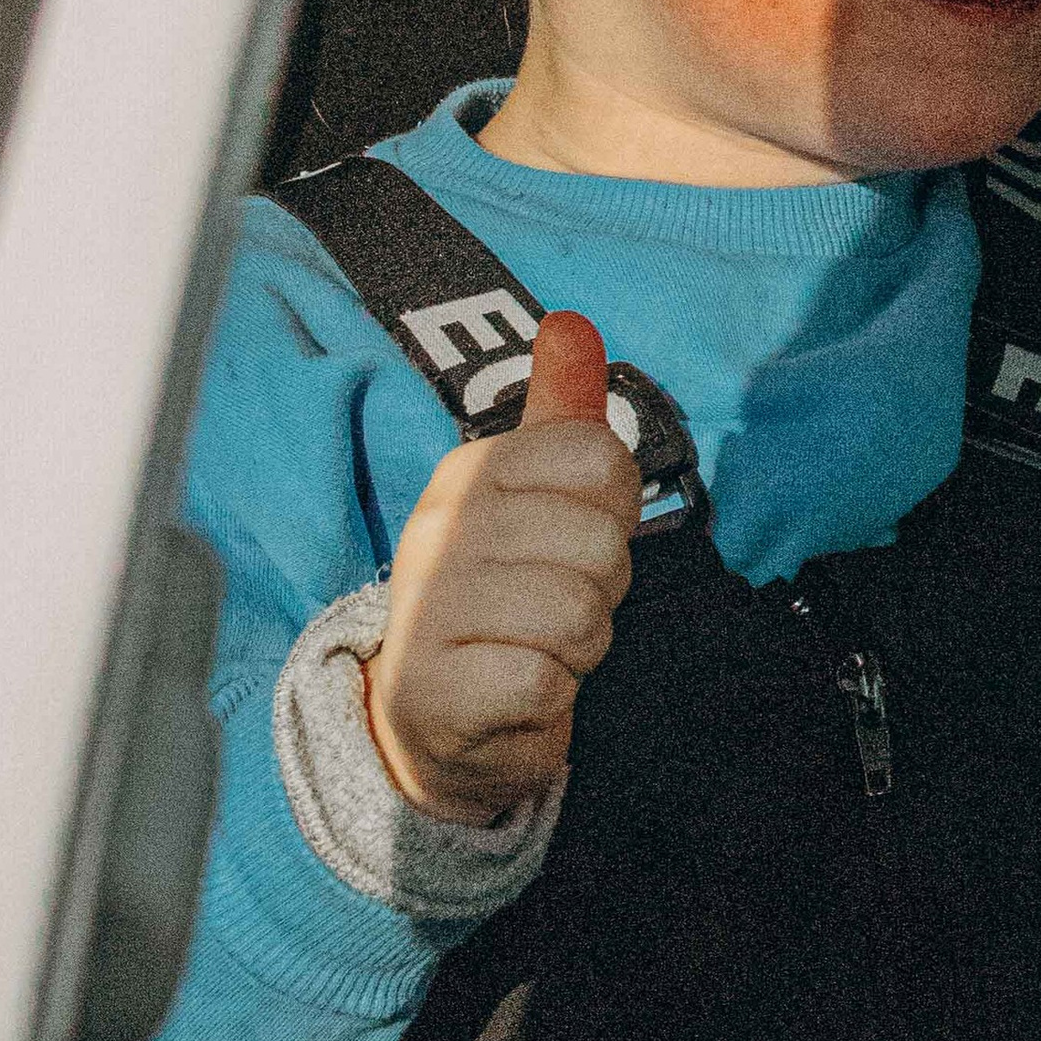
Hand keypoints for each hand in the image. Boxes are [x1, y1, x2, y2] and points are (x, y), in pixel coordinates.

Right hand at [365, 311, 642, 822]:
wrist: (438, 718)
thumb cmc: (505, 595)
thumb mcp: (533, 496)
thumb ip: (561, 414)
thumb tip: (571, 322)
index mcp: (470, 472)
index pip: (599, 457)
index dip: (611, 508)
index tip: (571, 538)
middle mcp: (439, 530)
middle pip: (601, 543)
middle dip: (600, 587)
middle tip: (553, 604)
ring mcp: (428, 610)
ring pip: (578, 613)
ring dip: (578, 646)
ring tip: (535, 646)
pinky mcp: (437, 691)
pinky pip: (544, 681)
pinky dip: (549, 697)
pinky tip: (517, 692)